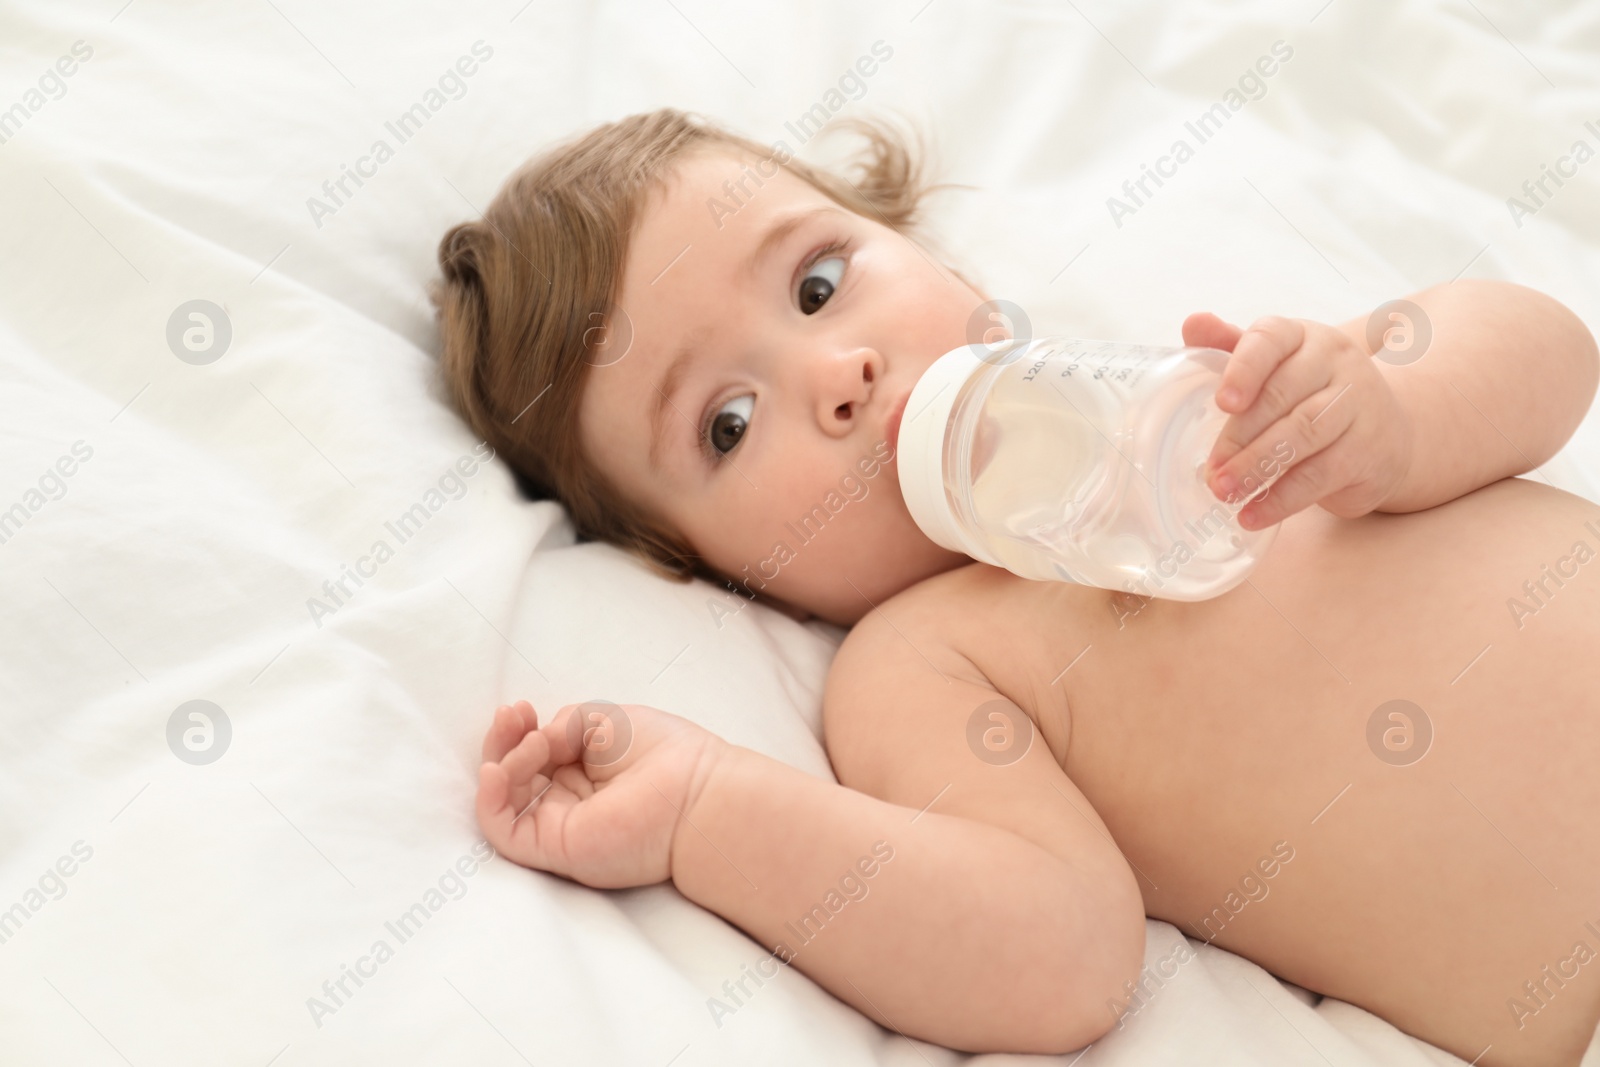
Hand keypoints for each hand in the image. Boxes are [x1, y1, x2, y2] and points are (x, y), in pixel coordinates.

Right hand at [476, 699, 728, 888]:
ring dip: (502, 762)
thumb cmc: (664, 754)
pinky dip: (489, 801)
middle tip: (510, 716)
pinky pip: (504, 832)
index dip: (519, 730)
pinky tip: (496, 772)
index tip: (522, 708)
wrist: (696, 793)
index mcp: (584, 772)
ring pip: (503, 800)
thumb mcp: (603, 721)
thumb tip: (533, 742)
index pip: (532, 753)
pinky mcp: (555, 849)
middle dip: (503, 742)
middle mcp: (568, 800)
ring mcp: (559, 825)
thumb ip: (561, 727)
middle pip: (512, 775)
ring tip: (530, 742)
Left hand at [1182, 312, 1413, 527]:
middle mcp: (1336, 362)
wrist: (1384, 431)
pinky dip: (1283, 499)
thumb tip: (1192, 323)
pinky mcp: (1369, 449)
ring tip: (1224, 492)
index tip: (1223, 403)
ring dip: (1257, 467)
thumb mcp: (1272, 366)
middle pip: (1282, 396)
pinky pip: (1321, 474)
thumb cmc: (1309, 394)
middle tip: (1209, 470)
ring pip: (1303, 434)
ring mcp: (1359, 404)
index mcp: (1302, 337)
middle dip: (1239, 437)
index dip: (1244, 369)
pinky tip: (1253, 514)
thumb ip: (1229, 347)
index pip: (1271, 339)